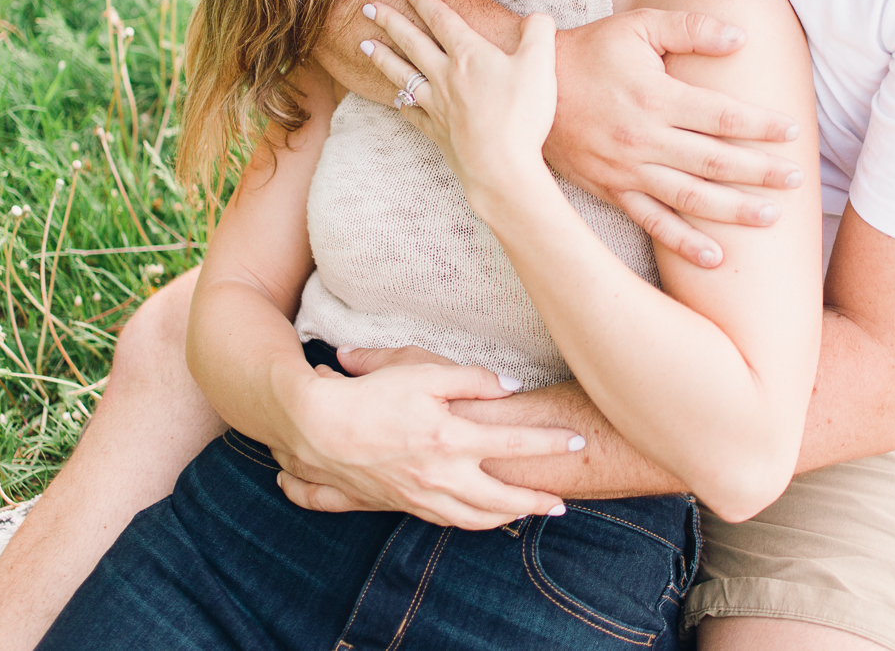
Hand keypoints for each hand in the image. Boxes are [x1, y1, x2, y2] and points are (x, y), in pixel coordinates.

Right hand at [273, 360, 581, 528]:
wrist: (317, 431)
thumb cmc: (370, 395)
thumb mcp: (421, 372)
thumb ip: (470, 379)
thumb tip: (509, 386)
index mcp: (451, 438)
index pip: (514, 442)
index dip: (550, 442)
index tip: (577, 440)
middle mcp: (442, 474)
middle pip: (503, 498)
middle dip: (536, 502)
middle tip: (561, 503)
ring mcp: (422, 494)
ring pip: (476, 518)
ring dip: (507, 517)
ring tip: (528, 513)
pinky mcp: (404, 504)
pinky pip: (448, 521)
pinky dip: (473, 522)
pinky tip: (480, 516)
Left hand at [359, 0, 556, 190]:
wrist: (502, 168)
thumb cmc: (522, 115)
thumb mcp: (541, 64)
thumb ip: (539, 32)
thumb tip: (537, 17)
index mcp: (468, 54)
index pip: (441, 19)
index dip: (424, 0)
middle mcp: (445, 76)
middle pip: (412, 42)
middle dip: (390, 21)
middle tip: (368, 8)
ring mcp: (437, 105)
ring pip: (402, 75)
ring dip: (382, 58)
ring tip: (364, 45)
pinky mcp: (437, 132)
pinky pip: (412, 113)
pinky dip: (401, 103)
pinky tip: (395, 99)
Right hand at [547, 10, 805, 266]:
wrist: (530, 90)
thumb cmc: (591, 51)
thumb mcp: (638, 26)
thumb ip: (690, 28)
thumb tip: (740, 38)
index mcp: (656, 96)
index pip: (722, 115)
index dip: (760, 124)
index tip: (792, 132)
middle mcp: (644, 138)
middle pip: (715, 160)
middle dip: (760, 171)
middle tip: (797, 180)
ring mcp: (628, 169)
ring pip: (691, 197)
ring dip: (733, 211)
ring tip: (771, 217)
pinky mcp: (612, 190)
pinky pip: (652, 222)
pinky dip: (684, 243)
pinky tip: (715, 257)